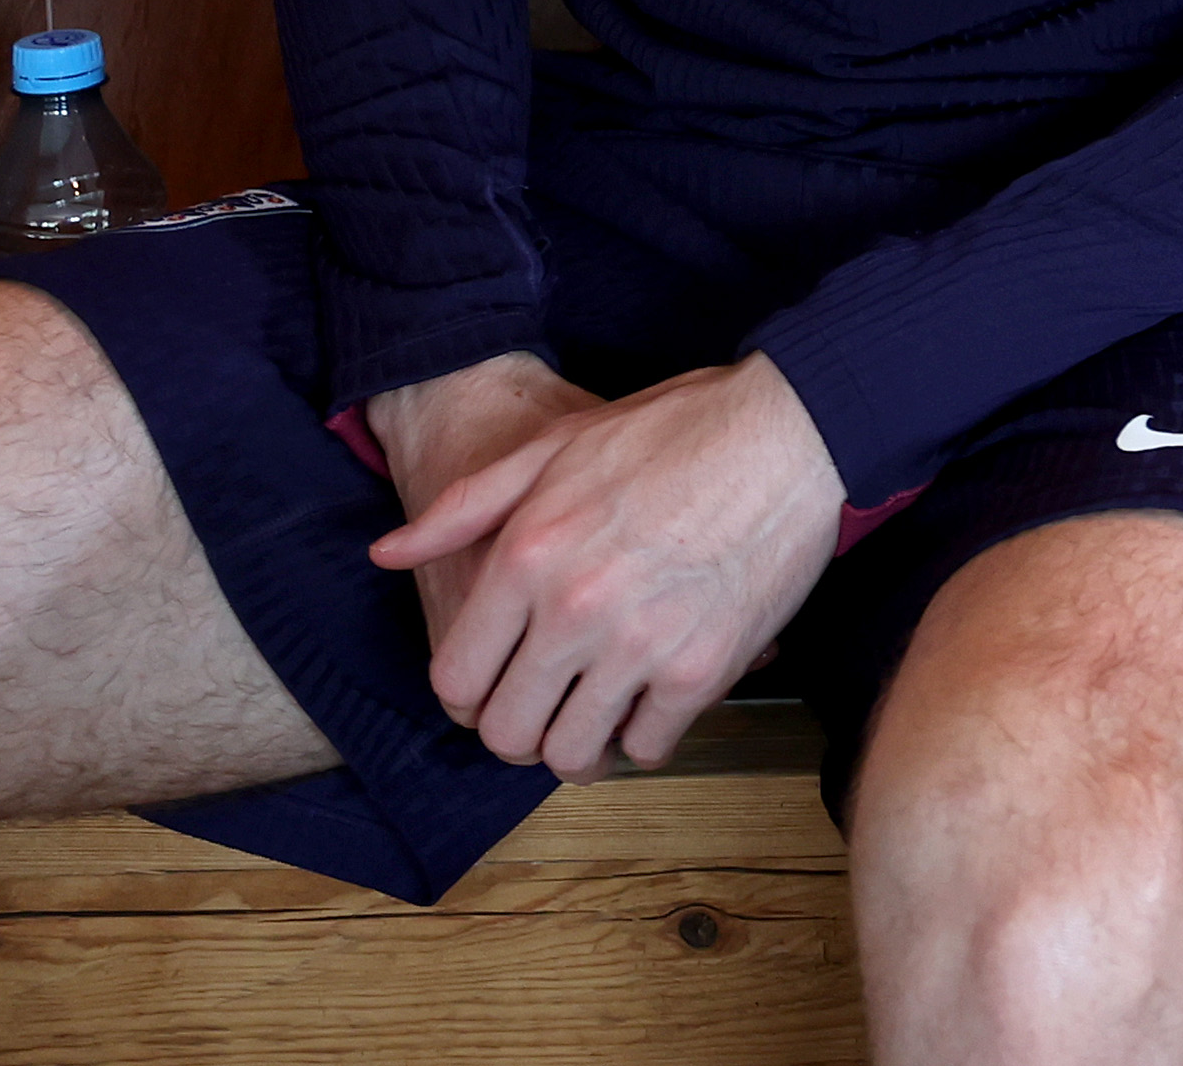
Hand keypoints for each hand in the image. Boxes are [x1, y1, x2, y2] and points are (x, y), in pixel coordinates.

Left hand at [369, 353, 846, 777]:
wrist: (793, 429)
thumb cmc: (678, 428)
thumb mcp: (556, 446)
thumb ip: (466, 506)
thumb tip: (389, 553)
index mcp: (525, 556)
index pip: (455, 679)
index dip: (466, 696)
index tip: (493, 688)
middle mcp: (572, 609)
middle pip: (507, 731)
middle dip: (518, 731)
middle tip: (545, 709)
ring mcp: (639, 645)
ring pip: (573, 753)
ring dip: (578, 745)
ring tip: (595, 717)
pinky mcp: (703, 667)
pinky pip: (650, 746)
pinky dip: (645, 736)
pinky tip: (652, 702)